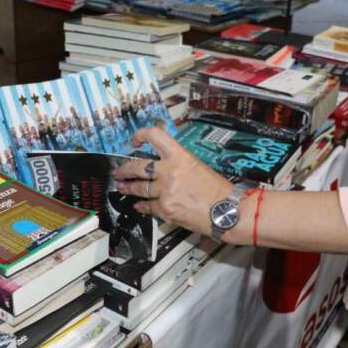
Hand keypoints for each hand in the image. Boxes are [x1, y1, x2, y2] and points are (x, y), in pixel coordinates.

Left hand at [113, 127, 231, 234]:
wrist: (228, 211)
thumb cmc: (218, 190)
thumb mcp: (198, 167)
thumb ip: (178, 165)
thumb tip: (162, 168)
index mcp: (180, 156)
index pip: (155, 136)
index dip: (141, 135)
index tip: (135, 141)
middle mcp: (169, 171)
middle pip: (137, 166)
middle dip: (124, 170)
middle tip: (119, 173)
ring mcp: (165, 191)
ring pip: (139, 188)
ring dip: (128, 188)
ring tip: (122, 188)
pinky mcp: (165, 209)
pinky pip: (147, 206)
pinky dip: (142, 206)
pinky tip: (139, 205)